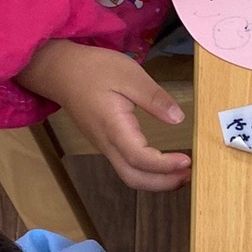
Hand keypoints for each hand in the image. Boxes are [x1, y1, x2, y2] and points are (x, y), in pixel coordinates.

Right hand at [19, 39, 188, 192]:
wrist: (59, 70)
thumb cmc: (92, 69)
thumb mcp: (128, 74)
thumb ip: (154, 97)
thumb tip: (177, 118)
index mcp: (112, 126)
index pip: (139, 157)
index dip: (164, 165)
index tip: (187, 160)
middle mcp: (107, 142)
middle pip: (134, 177)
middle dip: (163, 183)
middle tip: (191, 174)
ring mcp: (105, 145)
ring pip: (130, 175)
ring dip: (157, 180)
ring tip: (183, 172)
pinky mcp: (107, 142)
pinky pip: (128, 166)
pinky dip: (149, 172)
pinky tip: (166, 164)